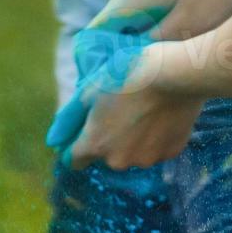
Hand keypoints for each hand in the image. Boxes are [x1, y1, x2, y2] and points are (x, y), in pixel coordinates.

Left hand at [65, 45, 201, 170]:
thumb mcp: (89, 90)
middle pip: (108, 156)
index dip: (79, 144)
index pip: (75, 160)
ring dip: (136, 140)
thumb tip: (54, 140)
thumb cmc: (128, 75)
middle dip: (112, 140)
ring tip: (147, 111)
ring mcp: (149, 158)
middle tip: (124, 111)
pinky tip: (164, 115)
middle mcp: (119, 160)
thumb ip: (69, 119)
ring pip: (135, 154)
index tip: (91, 127)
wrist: (177, 72)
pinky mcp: (173, 151)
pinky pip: (160, 148)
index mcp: (95, 145)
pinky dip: (160, 137)